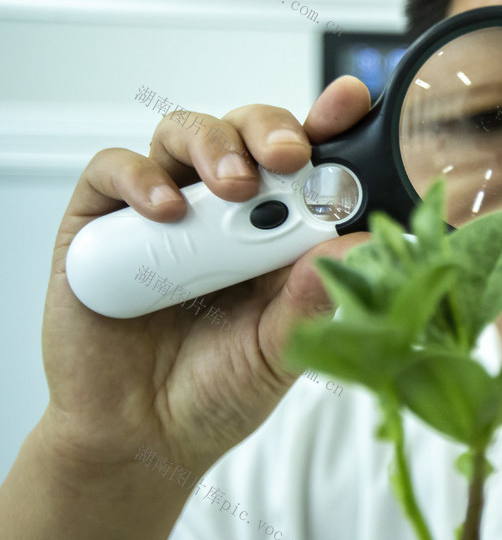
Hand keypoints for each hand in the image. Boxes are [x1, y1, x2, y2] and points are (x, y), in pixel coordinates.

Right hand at [38, 75, 371, 489]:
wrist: (141, 436)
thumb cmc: (219, 388)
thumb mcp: (278, 350)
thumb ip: (312, 299)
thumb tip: (361, 245)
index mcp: (278, 230)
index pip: (307, 162)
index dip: (329, 126)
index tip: (350, 103)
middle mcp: (224, 209)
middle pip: (247, 131)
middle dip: (271, 129)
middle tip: (290, 156)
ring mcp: (162, 210)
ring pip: (184, 134)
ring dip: (214, 145)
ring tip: (233, 185)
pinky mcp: (102, 224)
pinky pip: (114, 171)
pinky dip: (140, 178)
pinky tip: (166, 209)